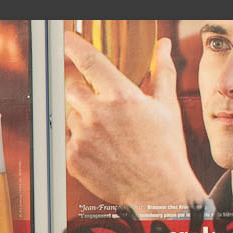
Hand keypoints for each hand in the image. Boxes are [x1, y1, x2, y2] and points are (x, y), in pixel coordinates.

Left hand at [61, 30, 206, 213]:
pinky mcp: (73, 158)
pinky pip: (67, 141)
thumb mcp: (166, 107)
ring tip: (109, 139)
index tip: (65, 40)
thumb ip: (161, 71)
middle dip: (82, 93)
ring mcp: (83, 137)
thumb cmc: (165, 151)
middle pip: (72, 89)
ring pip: (70, 117)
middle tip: (101, 109)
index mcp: (122, 97)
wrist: (158, 192)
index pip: (91, 62)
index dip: (75, 47)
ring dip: (83, 123)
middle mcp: (99, 114)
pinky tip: (101, 153)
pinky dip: (80, 145)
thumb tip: (164, 46)